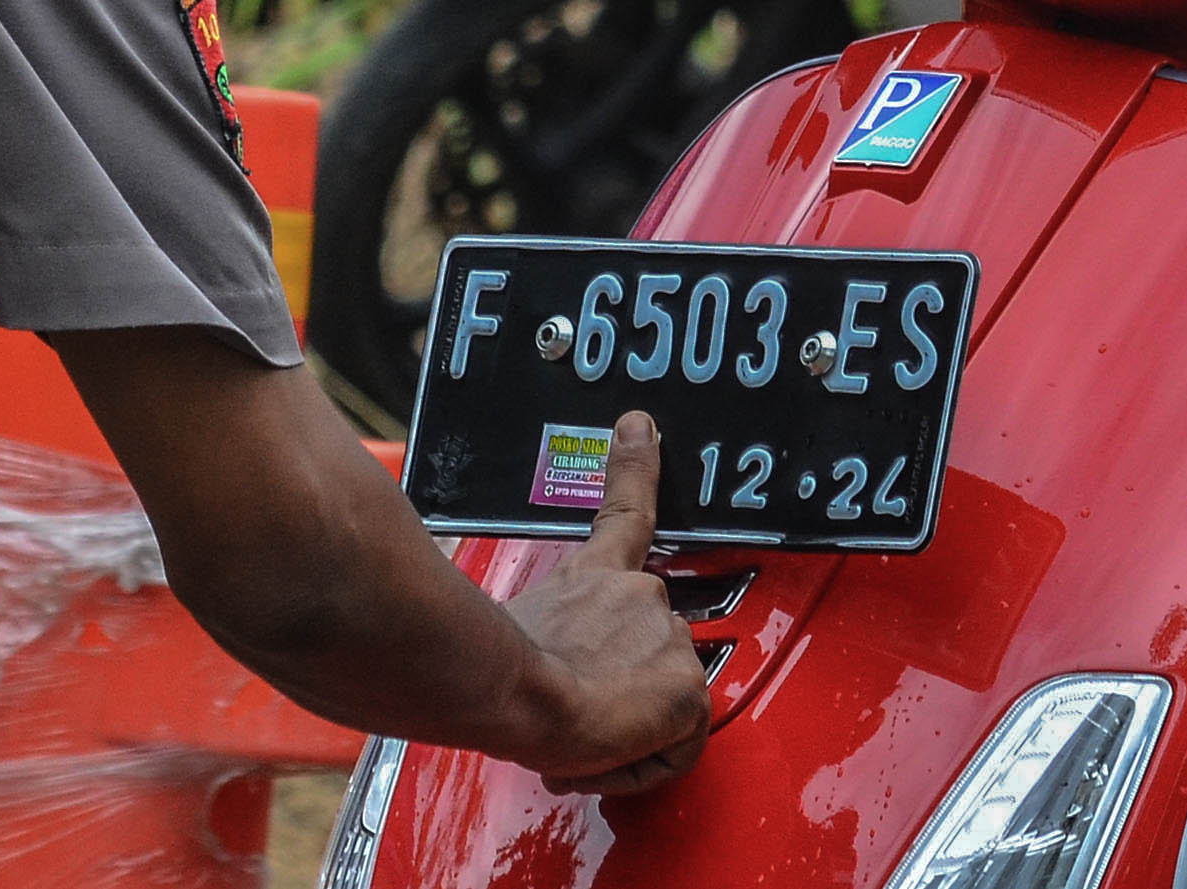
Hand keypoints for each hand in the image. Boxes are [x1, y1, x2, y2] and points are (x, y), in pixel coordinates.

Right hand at [500, 412, 711, 793]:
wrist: (519, 692)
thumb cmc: (499, 672)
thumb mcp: (510, 628)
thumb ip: (531, 628)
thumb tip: (507, 653)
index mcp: (594, 576)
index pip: (623, 511)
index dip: (635, 467)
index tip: (641, 427)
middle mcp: (640, 595)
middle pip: (650, 650)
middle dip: (621, 688)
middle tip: (575, 708)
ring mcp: (668, 637)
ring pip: (662, 702)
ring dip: (628, 727)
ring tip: (580, 734)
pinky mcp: (687, 685)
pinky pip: (675, 744)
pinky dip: (643, 760)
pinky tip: (606, 748)